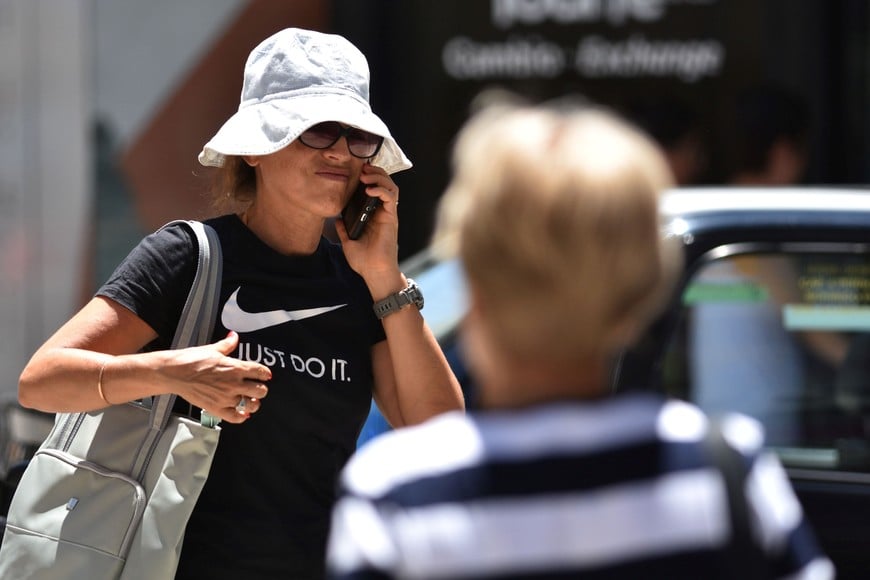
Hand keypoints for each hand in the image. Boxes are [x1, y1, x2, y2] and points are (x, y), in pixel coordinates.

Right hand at [162, 331, 270, 423]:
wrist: (174, 373)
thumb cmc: (191, 360)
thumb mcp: (212, 349)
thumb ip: (227, 344)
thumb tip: (234, 336)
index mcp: (235, 367)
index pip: (261, 372)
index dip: (265, 374)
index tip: (264, 375)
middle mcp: (233, 384)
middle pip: (261, 391)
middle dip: (261, 389)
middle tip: (257, 388)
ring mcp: (226, 398)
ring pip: (251, 405)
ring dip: (253, 403)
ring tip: (251, 401)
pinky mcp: (216, 409)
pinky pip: (236, 417)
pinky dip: (242, 416)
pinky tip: (242, 413)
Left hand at [336, 163, 400, 279]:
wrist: (374, 273)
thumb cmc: (364, 261)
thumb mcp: (348, 242)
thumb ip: (343, 230)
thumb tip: (336, 220)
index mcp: (373, 215)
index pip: (375, 189)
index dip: (369, 177)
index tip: (356, 171)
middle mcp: (382, 212)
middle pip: (385, 183)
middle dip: (375, 172)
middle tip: (362, 167)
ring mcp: (388, 214)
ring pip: (390, 186)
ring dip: (379, 176)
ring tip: (365, 174)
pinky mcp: (391, 218)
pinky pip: (390, 198)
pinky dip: (381, 189)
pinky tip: (369, 189)